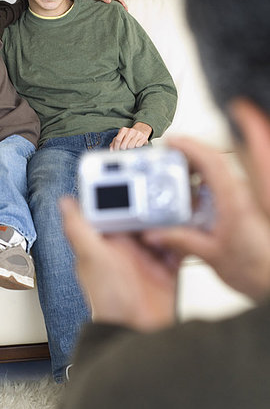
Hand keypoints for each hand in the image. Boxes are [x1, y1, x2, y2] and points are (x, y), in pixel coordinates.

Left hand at [60, 197, 179, 330]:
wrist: (139, 334)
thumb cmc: (109, 301)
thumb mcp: (91, 258)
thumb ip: (78, 228)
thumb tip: (64, 201)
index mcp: (106, 240)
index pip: (114, 206)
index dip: (122, 189)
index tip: (135, 171)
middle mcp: (127, 245)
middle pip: (143, 213)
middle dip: (154, 200)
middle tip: (167, 185)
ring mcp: (149, 255)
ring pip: (163, 226)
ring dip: (172, 217)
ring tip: (181, 205)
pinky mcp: (168, 266)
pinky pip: (180, 245)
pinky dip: (186, 238)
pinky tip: (191, 231)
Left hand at [110, 122, 151, 149]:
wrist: (141, 131)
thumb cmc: (129, 136)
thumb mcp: (121, 137)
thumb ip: (114, 143)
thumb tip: (111, 150)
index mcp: (123, 130)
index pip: (117, 140)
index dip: (116, 148)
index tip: (116, 152)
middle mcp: (130, 131)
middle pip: (123, 144)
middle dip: (122, 151)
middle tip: (122, 153)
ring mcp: (137, 134)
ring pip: (130, 146)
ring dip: (129, 150)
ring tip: (129, 150)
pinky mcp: (144, 138)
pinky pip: (137, 146)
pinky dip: (135, 148)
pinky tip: (135, 148)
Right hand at [142, 137, 269, 301]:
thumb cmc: (255, 267)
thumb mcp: (211, 255)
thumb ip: (180, 241)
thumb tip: (154, 233)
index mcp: (233, 200)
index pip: (212, 161)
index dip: (190, 147)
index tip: (171, 141)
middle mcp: (236, 194)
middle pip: (211, 161)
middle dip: (186, 153)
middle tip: (163, 155)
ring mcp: (236, 199)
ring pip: (212, 172)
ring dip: (191, 167)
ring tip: (168, 172)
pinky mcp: (234, 207)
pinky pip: (214, 185)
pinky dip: (196, 182)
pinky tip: (183, 194)